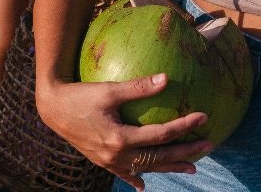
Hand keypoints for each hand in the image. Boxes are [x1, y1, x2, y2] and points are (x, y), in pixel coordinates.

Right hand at [36, 74, 209, 189]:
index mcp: (121, 138)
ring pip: (146, 167)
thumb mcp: (108, 89)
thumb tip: (165, 79)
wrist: (52, 109)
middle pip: (159, 156)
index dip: (183, 127)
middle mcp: (117, 154)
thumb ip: (137, 87)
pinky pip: (124, 172)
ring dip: (169, 166)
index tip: (203, 117)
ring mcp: (109, 161)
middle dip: (185, 152)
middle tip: (208, 145)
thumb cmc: (79, 95)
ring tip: (190, 166)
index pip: (161, 135)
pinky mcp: (102, 160)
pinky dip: (136, 178)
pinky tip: (143, 185)